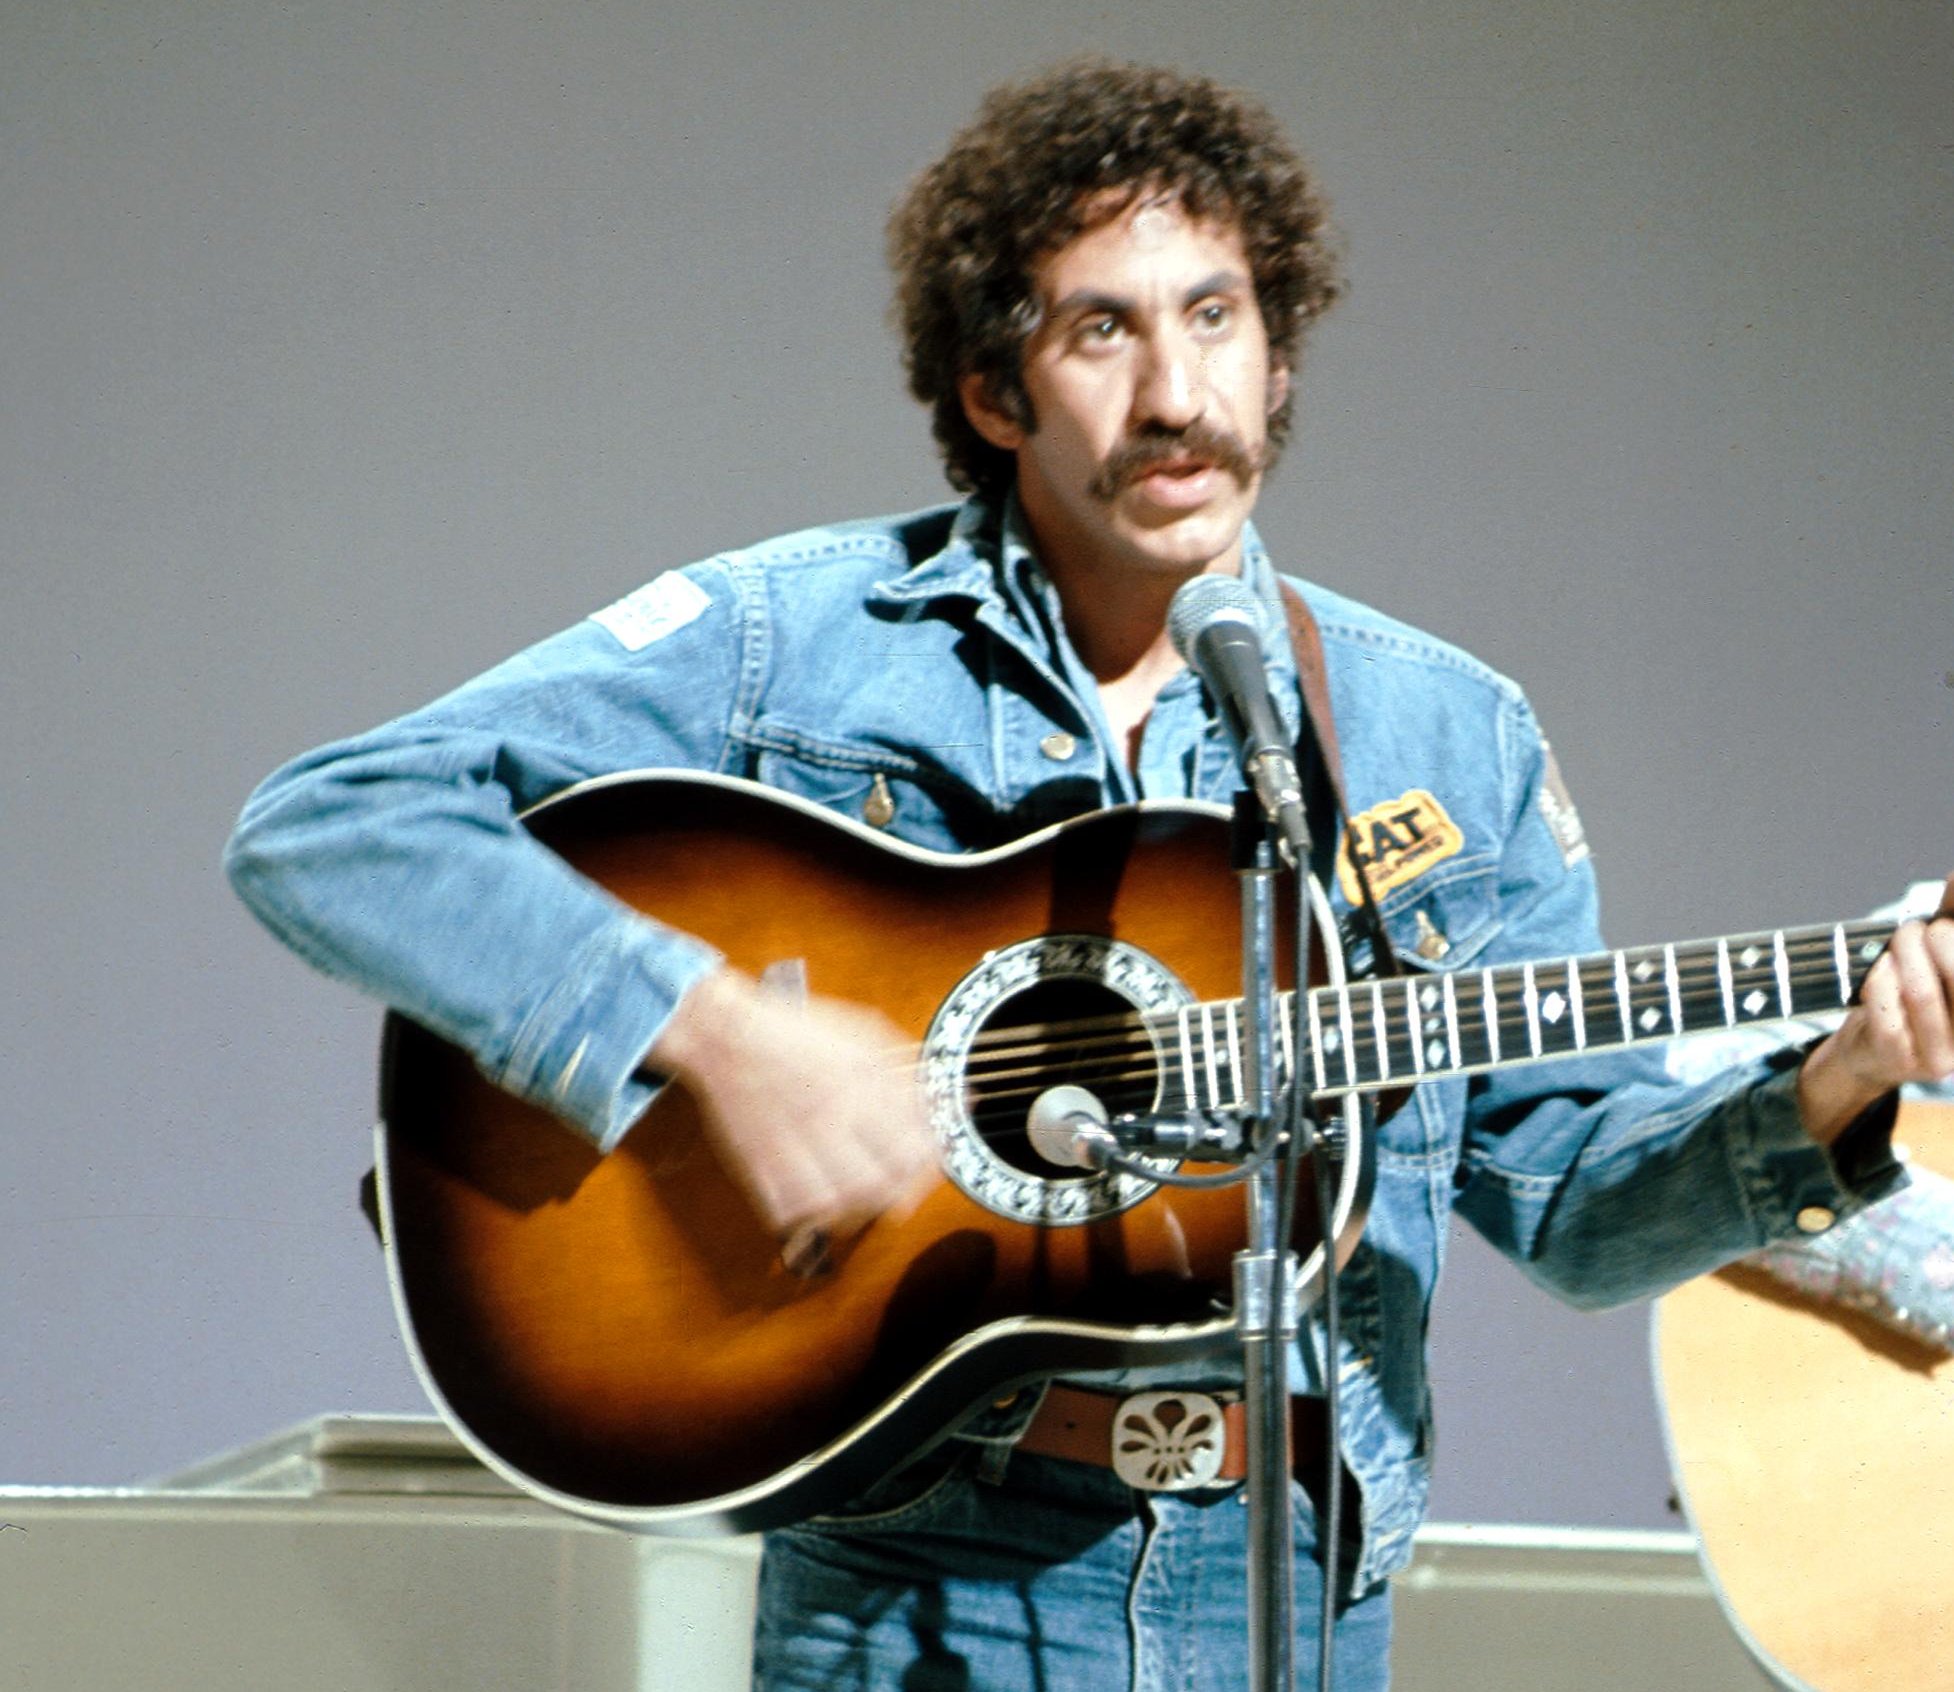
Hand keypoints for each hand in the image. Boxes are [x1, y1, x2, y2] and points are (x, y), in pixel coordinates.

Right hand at [646, 968, 938, 1256]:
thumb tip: (962, 1100)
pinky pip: (791, 1211)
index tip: (931, 1162)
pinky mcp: (760, 1165)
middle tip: (901, 1187)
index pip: (913, 1147)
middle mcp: (828, 1116)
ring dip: (858, 1207)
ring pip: (839, 1205)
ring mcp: (791, 1143)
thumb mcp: (867, 1035)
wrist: (726, 1036)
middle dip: (900, 1192)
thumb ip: (912, 1072)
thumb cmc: (799, 1032)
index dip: (930, 1165)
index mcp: (859, 1083)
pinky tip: (821, 1198)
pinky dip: (811, 1215)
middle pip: (880, 1183)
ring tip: (862, 1193)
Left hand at [1797, 878, 1953, 1143]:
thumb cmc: (1914, 994)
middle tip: (1917, 929)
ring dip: (1903, 953)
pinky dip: (1879, 978)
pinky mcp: (1900, 1059)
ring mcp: (1940, 1057)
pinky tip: (1881, 967)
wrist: (1872, 1052)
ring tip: (1899, 941)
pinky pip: (1887, 1010)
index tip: (1943, 918)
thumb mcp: (1940, 957)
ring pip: (1922, 991)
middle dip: (1936, 938)